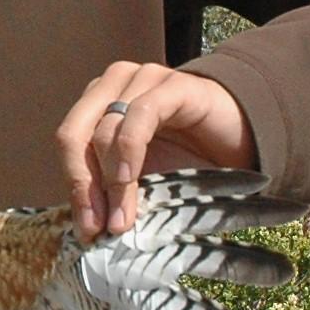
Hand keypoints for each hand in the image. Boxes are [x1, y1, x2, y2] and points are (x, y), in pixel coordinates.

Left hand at [57, 63, 256, 240]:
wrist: (241, 140)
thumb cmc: (189, 159)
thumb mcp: (143, 180)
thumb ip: (112, 192)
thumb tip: (87, 227)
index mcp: (97, 105)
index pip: (69, 143)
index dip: (74, 186)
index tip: (87, 229)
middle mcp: (114, 86)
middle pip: (75, 133)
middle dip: (83, 185)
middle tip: (99, 225)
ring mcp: (143, 79)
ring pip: (106, 129)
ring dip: (111, 180)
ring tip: (122, 218)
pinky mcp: (175, 85)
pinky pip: (142, 114)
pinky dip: (130, 150)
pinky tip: (131, 178)